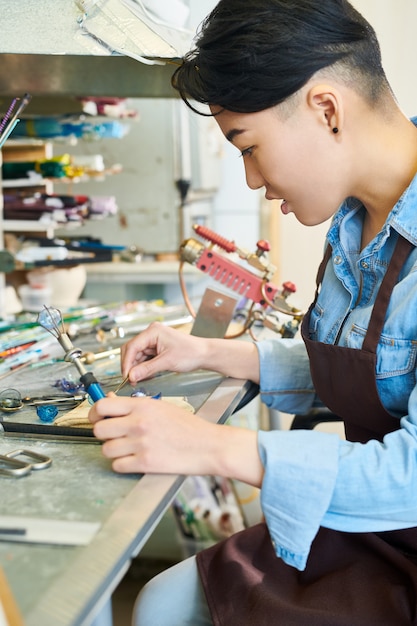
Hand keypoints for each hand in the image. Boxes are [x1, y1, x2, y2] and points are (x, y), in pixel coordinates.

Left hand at [88, 393, 263, 484]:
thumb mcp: (161, 407)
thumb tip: (110, 401)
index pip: (102, 406)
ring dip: (113, 451)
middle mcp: (139, 423)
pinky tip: (134, 459)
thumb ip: (134, 405)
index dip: (94, 413)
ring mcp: (141, 443)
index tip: (96, 418)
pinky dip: (122, 464)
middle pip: (99, 429)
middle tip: (113, 435)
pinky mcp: (145, 463)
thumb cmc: (188, 427)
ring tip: (127, 448)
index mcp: (142, 406)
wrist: (208, 445)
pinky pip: (117, 466)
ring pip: (106, 449)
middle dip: (104, 434)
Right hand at [120, 322, 207, 382]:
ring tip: (138, 379)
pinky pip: (144, 358)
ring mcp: (153, 341)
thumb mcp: (167, 362)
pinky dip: (143, 367)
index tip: (126, 376)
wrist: (204, 354)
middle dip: (130, 365)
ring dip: (136, 368)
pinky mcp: (156, 348)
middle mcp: (151, 334)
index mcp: (153, 331)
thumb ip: (147, 369)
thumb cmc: (191, 352)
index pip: (132, 347)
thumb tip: (131, 376)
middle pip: (131, 350)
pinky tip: (145, 375)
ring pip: (137, 356)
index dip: (127, 362)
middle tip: (131, 380)